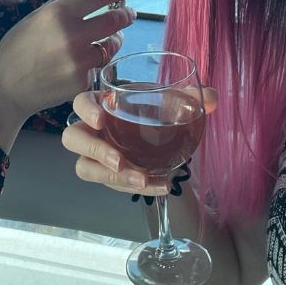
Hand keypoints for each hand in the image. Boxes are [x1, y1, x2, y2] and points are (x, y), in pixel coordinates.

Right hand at [0, 0, 135, 150]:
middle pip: (114, 20)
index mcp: (58, 14)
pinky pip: (99, 66)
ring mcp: (79, 61)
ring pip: (111, 46)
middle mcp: (72, 36)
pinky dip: (96, 62)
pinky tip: (84, 62)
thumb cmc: (18, 49)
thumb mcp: (34, 17)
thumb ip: (60, 4)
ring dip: (114, 40)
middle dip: (126, 15)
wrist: (6, 88)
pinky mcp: (82, 82)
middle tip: (129, 13)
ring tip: (108, 39)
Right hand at [62, 87, 217, 194]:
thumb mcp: (172, 102)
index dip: (85, 110)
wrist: (161, 136)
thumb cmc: (156, 111)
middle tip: (120, 161)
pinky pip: (112, 184)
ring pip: (86, 168)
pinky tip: (160, 185)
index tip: (101, 120)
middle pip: (73, 139)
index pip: (80, 102)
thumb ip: (190, 98)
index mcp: (102, 104)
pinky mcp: (108, 175)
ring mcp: (97, 155)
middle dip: (95, 151)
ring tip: (143, 180)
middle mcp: (93, 130)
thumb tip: (212, 98)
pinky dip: (135, 186)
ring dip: (112, 177)